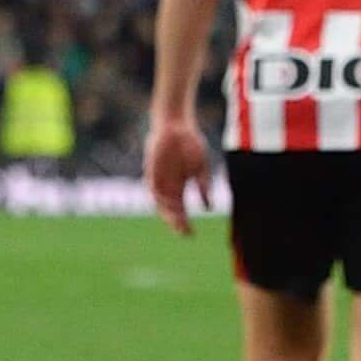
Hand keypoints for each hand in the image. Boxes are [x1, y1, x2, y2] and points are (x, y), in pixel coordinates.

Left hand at [146, 113, 213, 236]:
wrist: (177, 125)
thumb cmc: (190, 144)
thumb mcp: (201, 168)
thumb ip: (203, 186)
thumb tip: (209, 208)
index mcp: (179, 186)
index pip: (180, 211)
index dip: (185, 223)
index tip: (192, 234)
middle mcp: (167, 186)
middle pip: (169, 211)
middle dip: (176, 223)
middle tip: (183, 233)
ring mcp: (158, 179)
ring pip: (160, 203)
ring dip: (168, 214)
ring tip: (177, 222)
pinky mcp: (151, 171)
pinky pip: (153, 189)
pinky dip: (160, 198)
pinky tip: (169, 205)